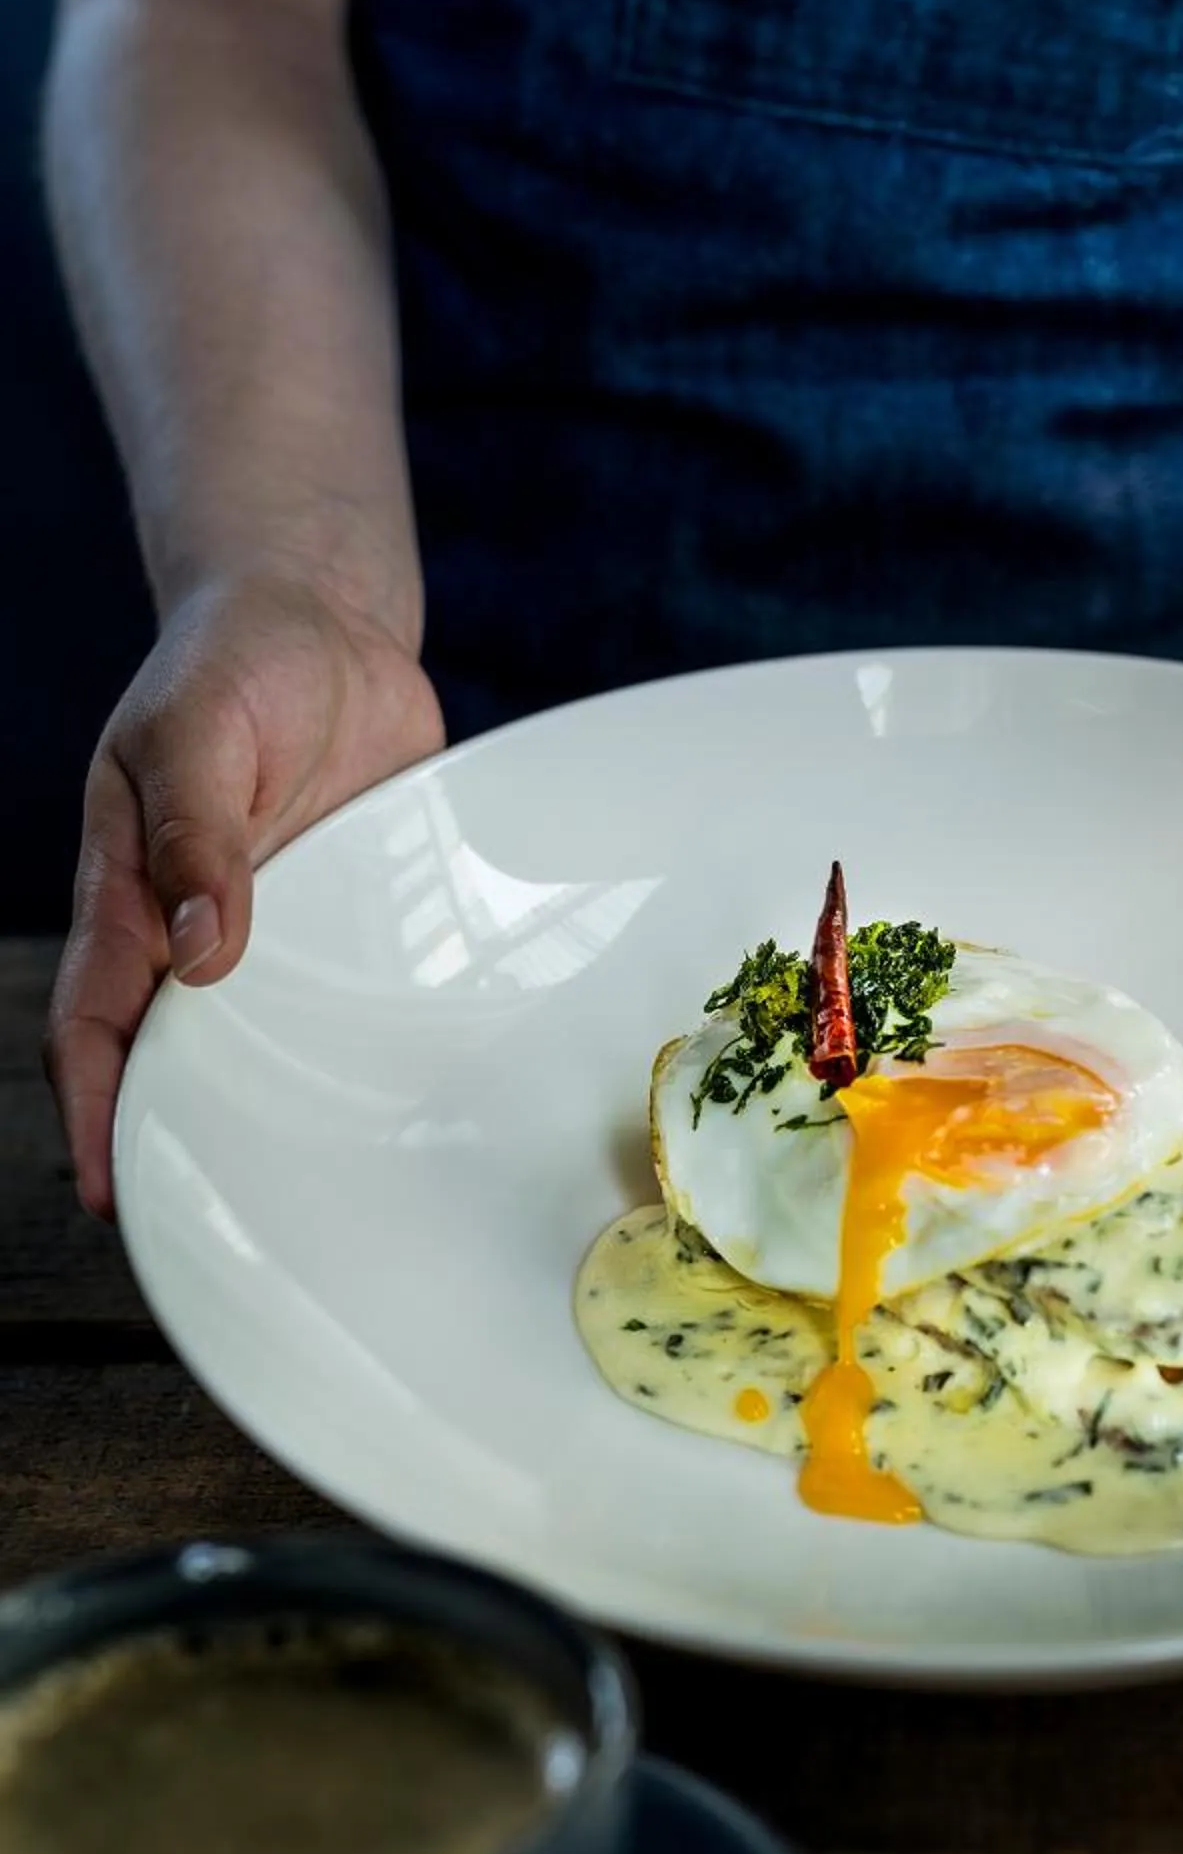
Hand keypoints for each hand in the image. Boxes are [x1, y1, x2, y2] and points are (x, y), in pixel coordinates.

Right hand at [45, 569, 444, 1217]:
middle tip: (220, 1232)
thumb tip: (203, 949)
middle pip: (181, 1056)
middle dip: (186, 1139)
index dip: (95, 1106)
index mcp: (133, 891)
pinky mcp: (354, 914)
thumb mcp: (196, 732)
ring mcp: (280, 926)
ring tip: (322, 1198)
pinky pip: (358, 993)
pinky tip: (416, 1099)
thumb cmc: (235, 667)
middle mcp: (201, 926)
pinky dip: (374, 1046)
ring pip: (274, 1040)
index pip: (97, 1018)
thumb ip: (197, 835)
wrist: (323, 621)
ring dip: (288, 1108)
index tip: (112, 1188)